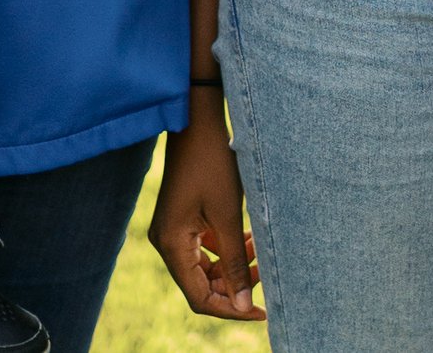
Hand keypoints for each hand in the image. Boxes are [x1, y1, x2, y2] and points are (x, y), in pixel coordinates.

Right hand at [149, 96, 263, 320]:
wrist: (199, 122)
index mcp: (172, 245)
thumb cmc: (213, 164)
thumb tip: (244, 305)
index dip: (231, 309)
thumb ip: (235, 263)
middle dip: (235, 286)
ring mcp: (172, 231)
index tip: (262, 310)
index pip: (200, 298)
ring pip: (204, 268)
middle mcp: (166, 243)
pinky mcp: (182, 220)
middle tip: (266, 274)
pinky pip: (204, 249)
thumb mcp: (228, 216)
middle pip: (201, 285)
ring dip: (233, 266)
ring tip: (260, 251)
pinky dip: (226, 249)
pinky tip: (248, 238)